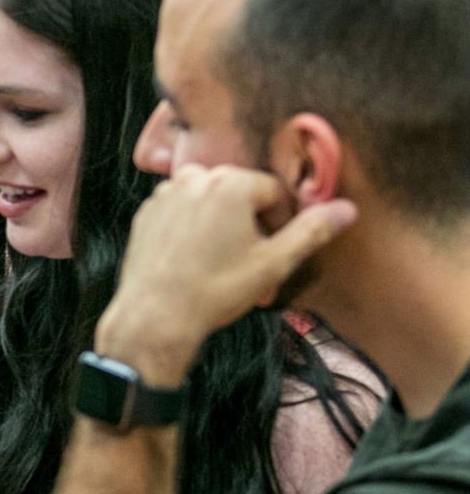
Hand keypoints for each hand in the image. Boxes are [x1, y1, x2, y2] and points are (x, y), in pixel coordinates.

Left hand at [101, 165, 355, 382]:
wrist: (155, 316)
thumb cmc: (216, 289)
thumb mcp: (275, 262)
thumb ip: (312, 230)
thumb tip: (347, 208)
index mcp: (231, 182)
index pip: (275, 192)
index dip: (283, 223)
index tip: (277, 252)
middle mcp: (194, 177)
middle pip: (241, 194)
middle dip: (253, 225)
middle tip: (252, 263)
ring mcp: (165, 193)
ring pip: (211, 203)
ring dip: (224, 226)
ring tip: (225, 264)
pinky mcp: (146, 212)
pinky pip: (183, 212)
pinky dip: (194, 229)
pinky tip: (195, 261)